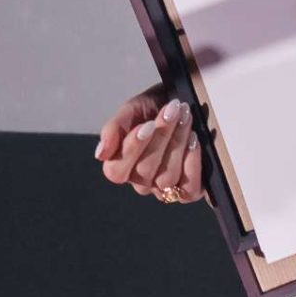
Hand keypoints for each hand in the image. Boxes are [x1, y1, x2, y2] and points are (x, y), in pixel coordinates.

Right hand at [94, 86, 202, 202]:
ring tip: (186, 118)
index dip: (133, 148)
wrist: (182, 104)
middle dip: (161, 136)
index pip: (117, 171)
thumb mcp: (131, 110)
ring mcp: (164, 189)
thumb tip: (101, 154)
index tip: (149, 124)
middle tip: (173, 110)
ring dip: (178, 144)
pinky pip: (189, 189)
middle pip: (145, 170)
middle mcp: (140, 182)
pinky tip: (194, 141)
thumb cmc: (154, 108)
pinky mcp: (189, 192)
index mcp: (120, 166)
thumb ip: (113, 129)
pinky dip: (192, 163)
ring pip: (167, 177)